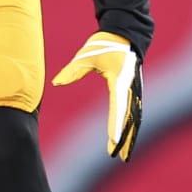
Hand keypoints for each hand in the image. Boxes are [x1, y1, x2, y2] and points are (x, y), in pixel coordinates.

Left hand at [51, 32, 141, 159]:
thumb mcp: (86, 55)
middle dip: (126, 139)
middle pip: (131, 118)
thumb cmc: (105, 43)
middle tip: (119, 158)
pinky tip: (126, 138)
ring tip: (123, 155)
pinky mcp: (134, 90)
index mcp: (120, 80)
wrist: (125, 33)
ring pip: (135, 118)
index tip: (113, 141)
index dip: (116, 125)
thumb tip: (56, 82)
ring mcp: (134, 90)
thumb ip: (73, 70)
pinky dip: (131, 127)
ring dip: (130, 136)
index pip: (118, 107)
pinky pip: (134, 112)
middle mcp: (130, 88)